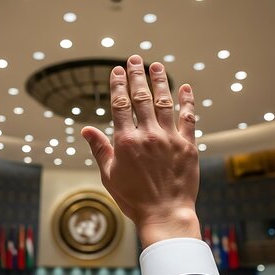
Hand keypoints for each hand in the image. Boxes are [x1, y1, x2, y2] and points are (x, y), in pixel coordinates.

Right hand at [81, 55, 199, 247]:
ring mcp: (169, 139)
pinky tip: (185, 88)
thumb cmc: (133, 199)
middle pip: (141, 98)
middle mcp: (148, 135)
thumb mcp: (109, 175)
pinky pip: (188, 118)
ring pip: (164, 103)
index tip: (117, 71)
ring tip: (156, 66)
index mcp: (125, 142)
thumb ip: (100, 149)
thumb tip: (86, 129)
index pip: (120, 105)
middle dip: (137, 76)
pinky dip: (187, 102)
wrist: (165, 214)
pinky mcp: (188, 146)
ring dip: (160, 82)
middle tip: (135, 59)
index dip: (118, 85)